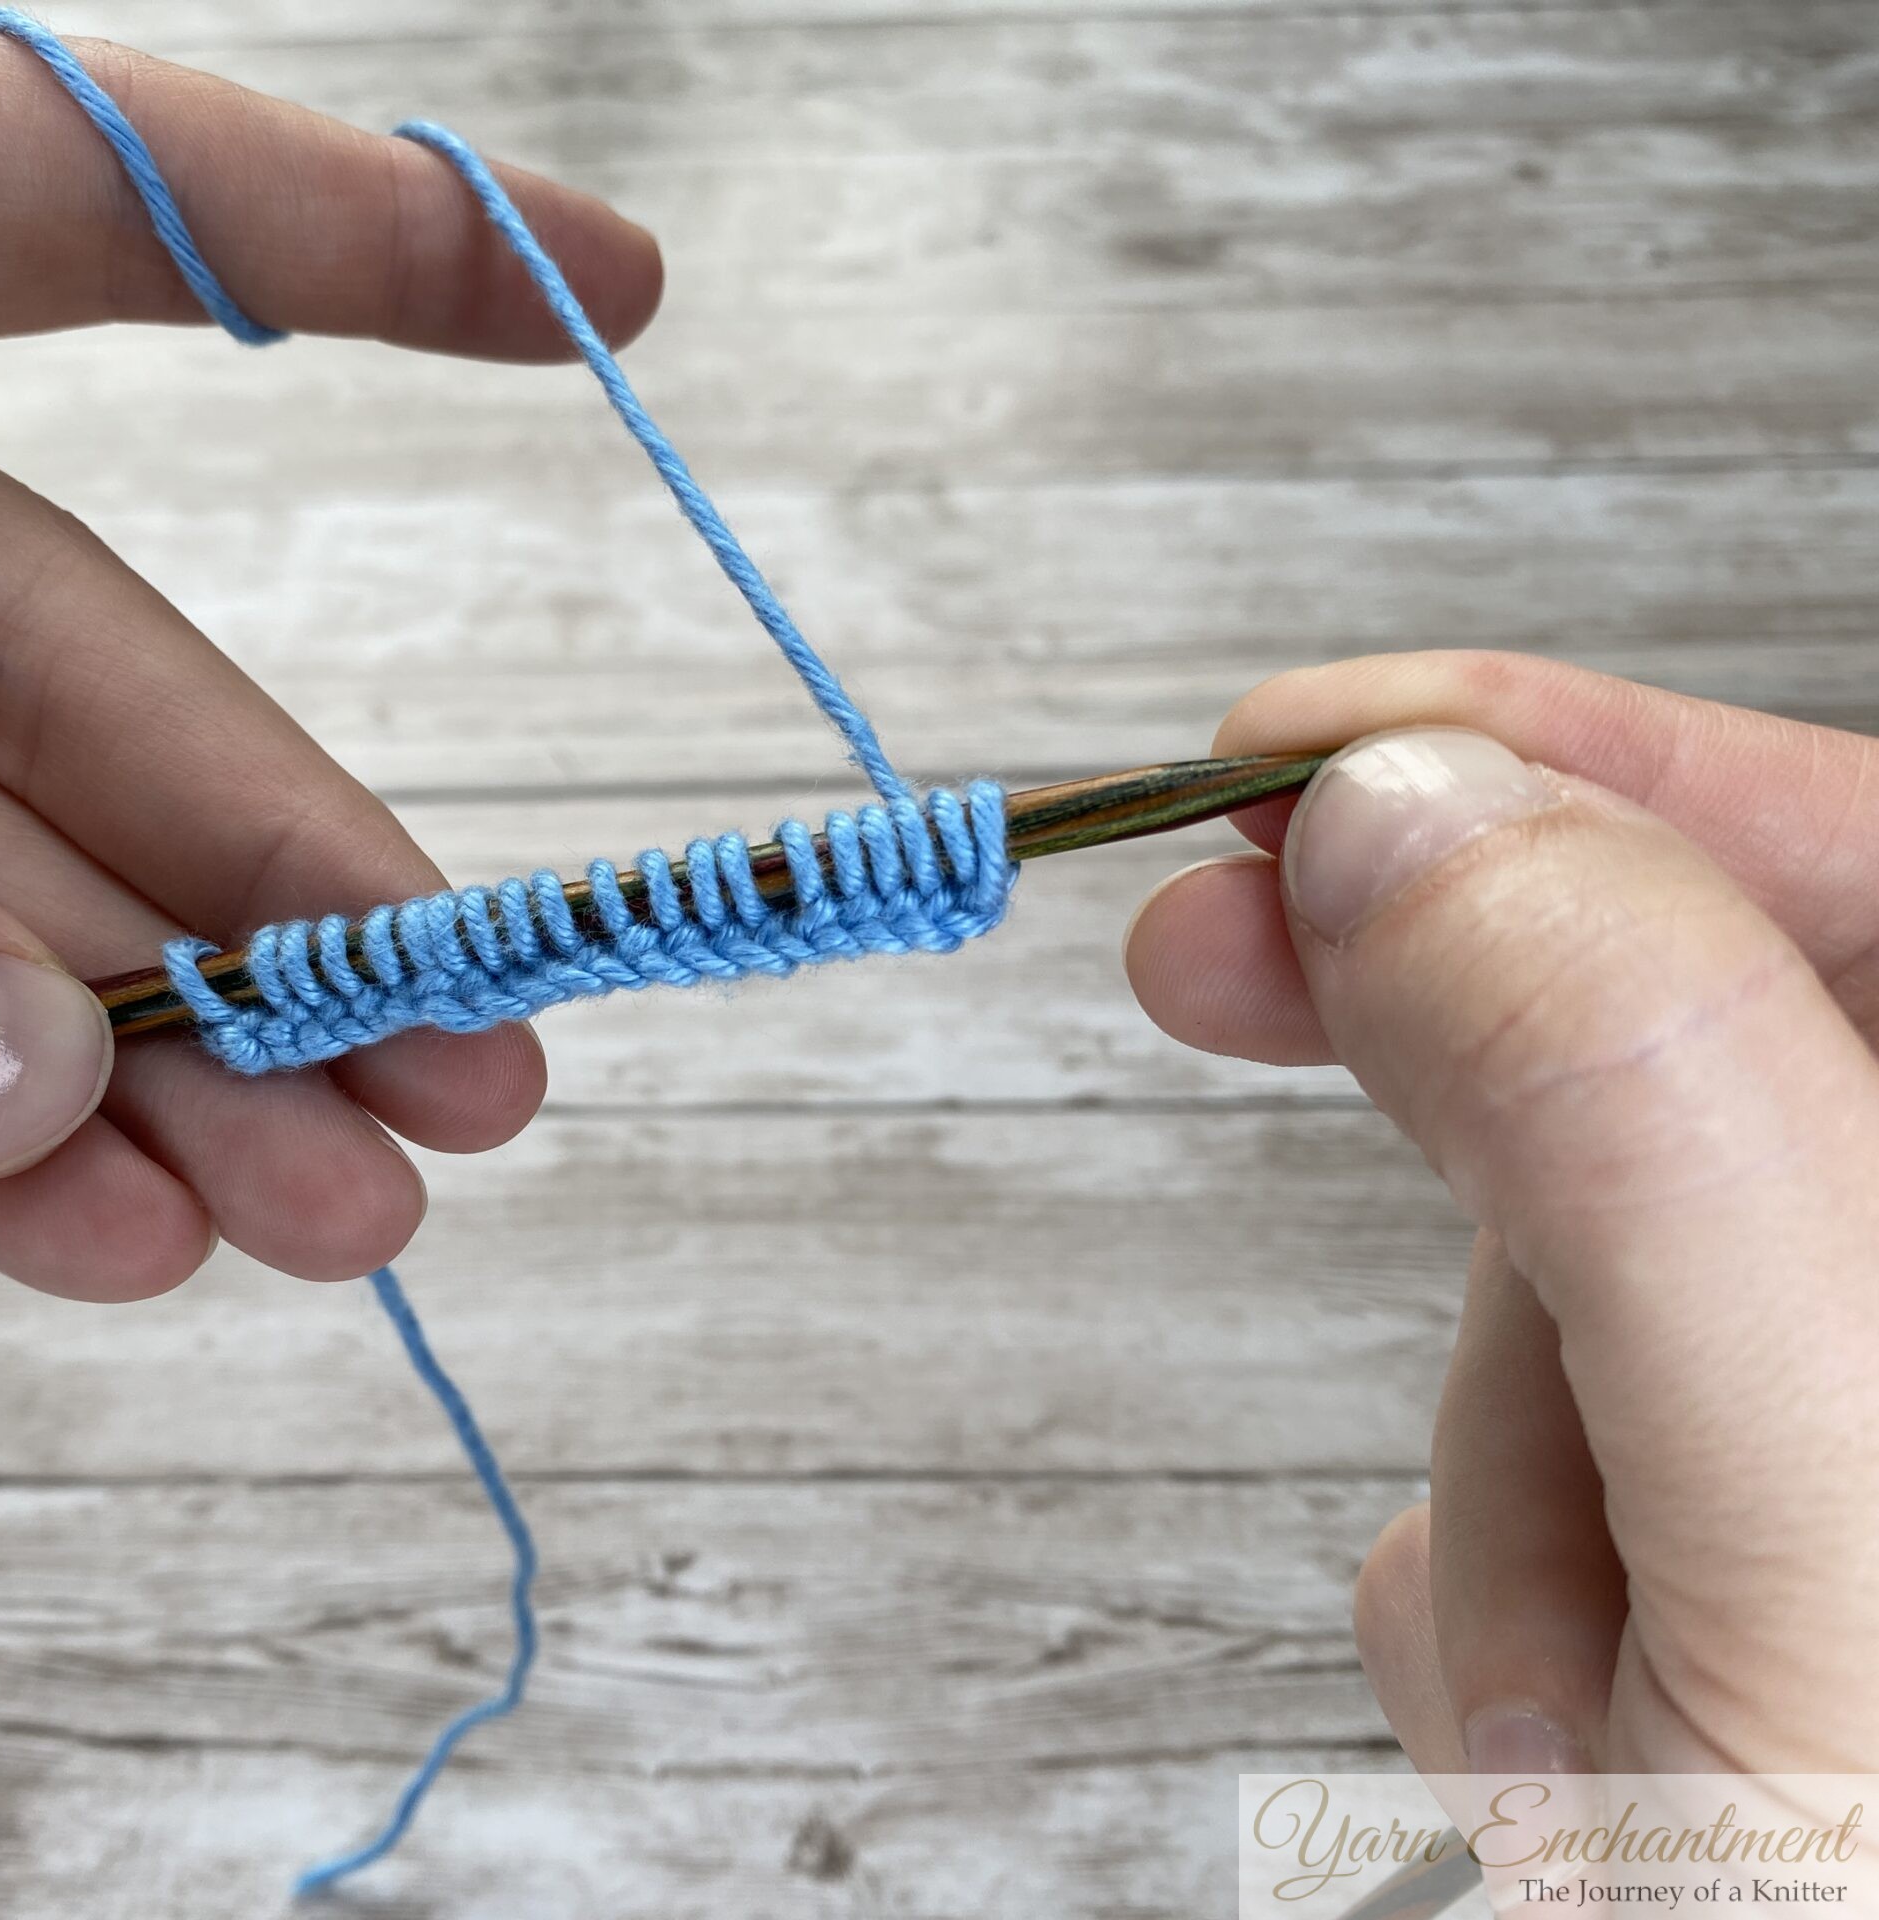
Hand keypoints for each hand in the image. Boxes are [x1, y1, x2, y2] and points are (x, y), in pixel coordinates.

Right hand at [1125, 651, 1878, 1774]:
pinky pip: (1580, 1493)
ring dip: (1513, 1495)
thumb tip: (1412, 819)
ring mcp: (1864, 1500)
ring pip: (1611, 1321)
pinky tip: (1540, 1758)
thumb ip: (1647, 1137)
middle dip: (1507, 1173)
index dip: (1590, 760)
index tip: (1290, 749)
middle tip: (1206, 969)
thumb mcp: (1808, 1574)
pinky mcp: (1780, 1620)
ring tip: (1559, 1755)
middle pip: (1720, 1079)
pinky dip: (1514, 1595)